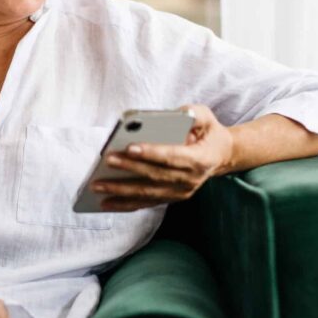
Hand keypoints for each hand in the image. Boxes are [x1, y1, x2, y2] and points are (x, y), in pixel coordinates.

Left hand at [93, 104, 233, 212]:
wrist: (220, 156)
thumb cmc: (208, 132)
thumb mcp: (206, 116)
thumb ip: (195, 113)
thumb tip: (181, 113)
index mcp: (200, 159)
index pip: (172, 157)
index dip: (151, 153)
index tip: (129, 148)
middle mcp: (190, 180)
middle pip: (155, 175)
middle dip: (129, 168)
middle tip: (106, 161)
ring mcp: (180, 192)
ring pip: (147, 194)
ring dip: (121, 191)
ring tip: (97, 185)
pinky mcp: (170, 198)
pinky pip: (145, 203)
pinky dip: (125, 204)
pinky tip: (105, 202)